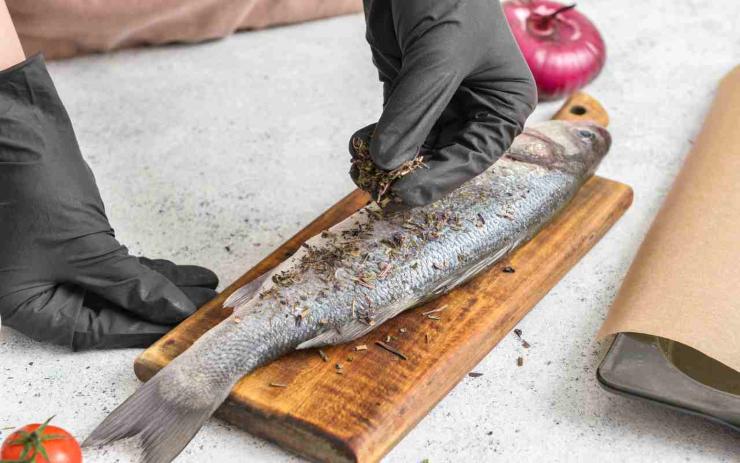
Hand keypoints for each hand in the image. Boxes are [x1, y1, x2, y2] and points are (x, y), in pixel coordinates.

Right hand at [0, 56, 218, 349]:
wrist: (18, 130)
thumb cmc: (32, 188)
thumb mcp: (85, 247)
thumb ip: (129, 285)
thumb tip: (172, 311)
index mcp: (23, 304)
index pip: (90, 330)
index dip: (138, 329)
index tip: (178, 327)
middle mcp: (36, 292)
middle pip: (106, 312)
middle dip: (155, 309)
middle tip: (200, 310)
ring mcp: (56, 268)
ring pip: (116, 288)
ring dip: (159, 289)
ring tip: (203, 290)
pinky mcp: (74, 246)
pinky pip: (115, 266)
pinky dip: (147, 270)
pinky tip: (182, 274)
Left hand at [353, 0, 536, 207]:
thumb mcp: (438, 54)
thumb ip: (414, 110)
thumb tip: (388, 163)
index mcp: (503, 102)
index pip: (474, 155)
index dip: (441, 179)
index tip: (406, 195)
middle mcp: (475, 107)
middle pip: (442, 156)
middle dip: (408, 172)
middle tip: (375, 187)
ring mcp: (439, 101)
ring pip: (414, 146)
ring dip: (387, 160)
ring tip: (359, 167)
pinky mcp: (407, 91)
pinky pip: (392, 127)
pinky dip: (375, 139)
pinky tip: (357, 145)